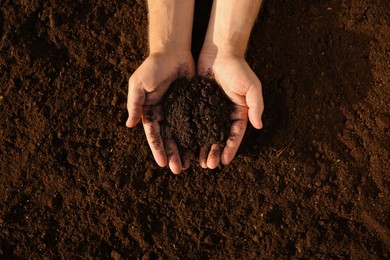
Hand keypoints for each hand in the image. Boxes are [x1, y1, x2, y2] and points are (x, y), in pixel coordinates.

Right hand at [126, 52, 194, 173]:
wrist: (173, 51)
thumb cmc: (153, 65)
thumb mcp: (139, 83)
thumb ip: (135, 103)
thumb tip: (129, 125)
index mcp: (150, 111)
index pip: (154, 135)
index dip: (158, 149)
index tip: (162, 164)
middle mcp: (164, 114)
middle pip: (169, 138)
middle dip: (172, 154)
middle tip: (178, 170)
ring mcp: (179, 111)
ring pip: (183, 134)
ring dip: (185, 149)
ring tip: (190, 165)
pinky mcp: (192, 105)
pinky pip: (196, 122)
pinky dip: (198, 135)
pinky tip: (203, 147)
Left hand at [197, 54, 263, 168]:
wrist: (219, 51)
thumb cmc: (237, 68)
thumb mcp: (251, 86)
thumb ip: (256, 105)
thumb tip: (259, 125)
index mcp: (239, 113)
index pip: (234, 135)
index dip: (230, 149)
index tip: (224, 162)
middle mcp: (224, 114)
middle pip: (219, 138)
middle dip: (214, 152)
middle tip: (208, 165)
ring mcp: (210, 110)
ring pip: (205, 133)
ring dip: (202, 147)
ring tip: (197, 161)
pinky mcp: (197, 103)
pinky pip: (193, 121)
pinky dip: (191, 133)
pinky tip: (185, 144)